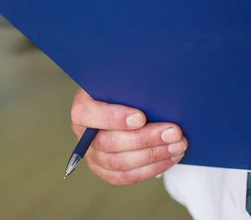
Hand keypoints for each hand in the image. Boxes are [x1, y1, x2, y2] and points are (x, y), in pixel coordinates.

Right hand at [71, 88, 187, 185]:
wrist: (130, 107)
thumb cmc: (127, 92)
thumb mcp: (124, 83)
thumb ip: (131, 87)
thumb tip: (152, 92)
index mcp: (82, 107)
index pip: (87, 114)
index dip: (113, 118)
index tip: (141, 117)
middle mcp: (83, 133)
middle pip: (107, 142)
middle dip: (144, 139)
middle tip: (173, 132)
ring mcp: (93, 154)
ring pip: (118, 163)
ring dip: (152, 155)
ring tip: (177, 145)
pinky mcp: (104, 170)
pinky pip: (126, 176)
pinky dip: (151, 169)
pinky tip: (169, 157)